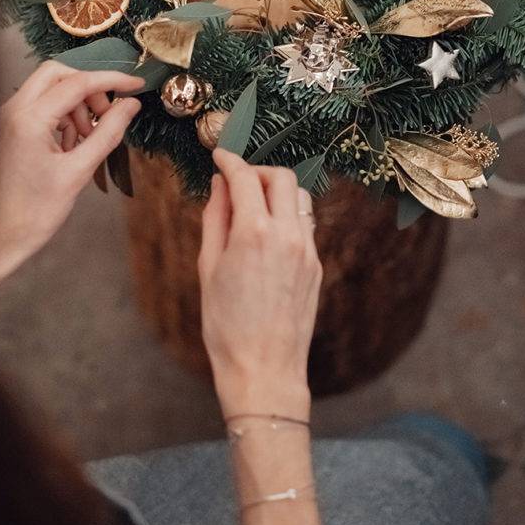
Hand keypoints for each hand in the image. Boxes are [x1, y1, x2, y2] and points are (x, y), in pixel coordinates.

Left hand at [0, 61, 142, 296]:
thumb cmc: (32, 214)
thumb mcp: (78, 172)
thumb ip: (108, 133)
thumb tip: (130, 106)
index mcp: (28, 120)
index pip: (77, 83)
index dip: (112, 80)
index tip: (136, 86)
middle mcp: (11, 111)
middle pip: (57, 74)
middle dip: (89, 88)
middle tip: (107, 114)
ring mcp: (5, 118)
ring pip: (47, 89)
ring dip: (75, 106)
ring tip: (86, 141)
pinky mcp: (5, 128)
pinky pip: (38, 107)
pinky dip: (60, 117)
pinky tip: (69, 147)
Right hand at [199, 148, 322, 419]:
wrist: (263, 368)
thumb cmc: (225, 325)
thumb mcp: (208, 268)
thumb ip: (215, 219)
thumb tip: (219, 187)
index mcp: (254, 233)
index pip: (245, 177)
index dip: (230, 161)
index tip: (219, 156)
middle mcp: (287, 234)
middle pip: (281, 177)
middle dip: (258, 170)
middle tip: (237, 180)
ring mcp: (307, 250)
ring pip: (299, 198)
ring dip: (277, 191)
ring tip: (253, 205)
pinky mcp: (316, 265)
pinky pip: (305, 225)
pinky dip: (287, 215)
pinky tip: (267, 232)